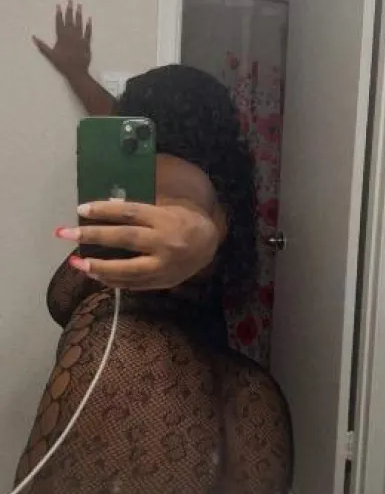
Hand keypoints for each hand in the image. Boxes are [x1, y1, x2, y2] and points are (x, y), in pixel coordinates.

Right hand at [33, 0, 91, 79]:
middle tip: (71, 0)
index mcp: (62, 37)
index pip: (60, 23)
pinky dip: (89, 25)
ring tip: (79, 5)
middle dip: (70, 10)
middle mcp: (71, 35)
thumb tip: (33, 37)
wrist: (76, 71)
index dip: (59, 14)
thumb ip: (42, 45)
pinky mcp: (87, 43)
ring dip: (79, 14)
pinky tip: (89, 18)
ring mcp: (80, 38)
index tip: (59, 5)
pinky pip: (88, 32)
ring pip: (79, 24)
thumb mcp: (50, 55)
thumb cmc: (62, 64)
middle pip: (70, 20)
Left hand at [55, 200, 220, 289]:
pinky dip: (113, 281)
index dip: (104, 211)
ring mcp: (164, 266)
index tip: (80, 209)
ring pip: (127, 269)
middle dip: (92, 237)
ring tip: (76, 264)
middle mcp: (165, 242)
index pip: (129, 213)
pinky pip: (133, 284)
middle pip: (124, 239)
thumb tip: (104, 213)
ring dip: (98, 267)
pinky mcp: (163, 282)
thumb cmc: (182, 220)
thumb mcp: (166, 209)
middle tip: (66, 234)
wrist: (208, 244)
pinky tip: (95, 276)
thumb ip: (140, 213)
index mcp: (165, 219)